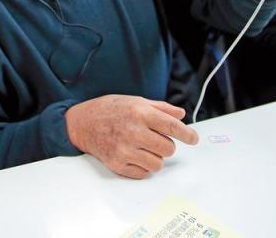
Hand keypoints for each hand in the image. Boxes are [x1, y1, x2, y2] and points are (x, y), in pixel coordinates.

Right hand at [65, 95, 197, 178]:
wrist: (82, 123)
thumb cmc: (109, 110)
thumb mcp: (135, 101)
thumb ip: (160, 108)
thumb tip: (181, 115)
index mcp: (139, 113)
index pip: (172, 126)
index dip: (187, 134)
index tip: (194, 139)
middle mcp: (133, 131)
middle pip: (168, 148)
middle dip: (166, 145)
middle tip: (156, 139)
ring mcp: (124, 150)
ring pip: (158, 164)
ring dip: (155, 157)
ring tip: (142, 147)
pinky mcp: (117, 164)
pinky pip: (143, 173)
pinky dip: (143, 166)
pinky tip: (134, 154)